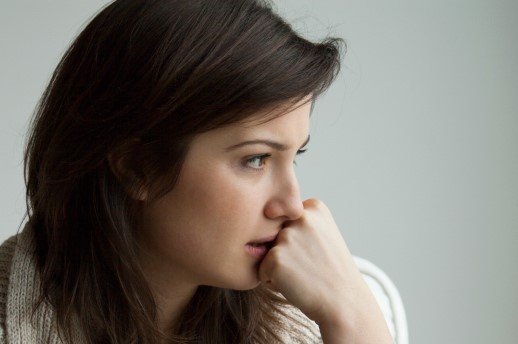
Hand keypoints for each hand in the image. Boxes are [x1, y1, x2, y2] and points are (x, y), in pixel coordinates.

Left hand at [258, 199, 392, 342]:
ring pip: (266, 251)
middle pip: (274, 233)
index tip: (317, 252)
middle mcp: (300, 217)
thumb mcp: (322, 234)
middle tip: (311, 265)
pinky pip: (261, 269)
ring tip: (304, 274)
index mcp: (314, 207)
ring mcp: (287, 236)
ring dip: (279, 265)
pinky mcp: (275, 258)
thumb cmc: (330, 272)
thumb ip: (297, 223)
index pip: (286, 219)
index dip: (297, 240)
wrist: (345, 302)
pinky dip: (273, 281)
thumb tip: (258, 228)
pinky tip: (296, 284)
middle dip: (286, 251)